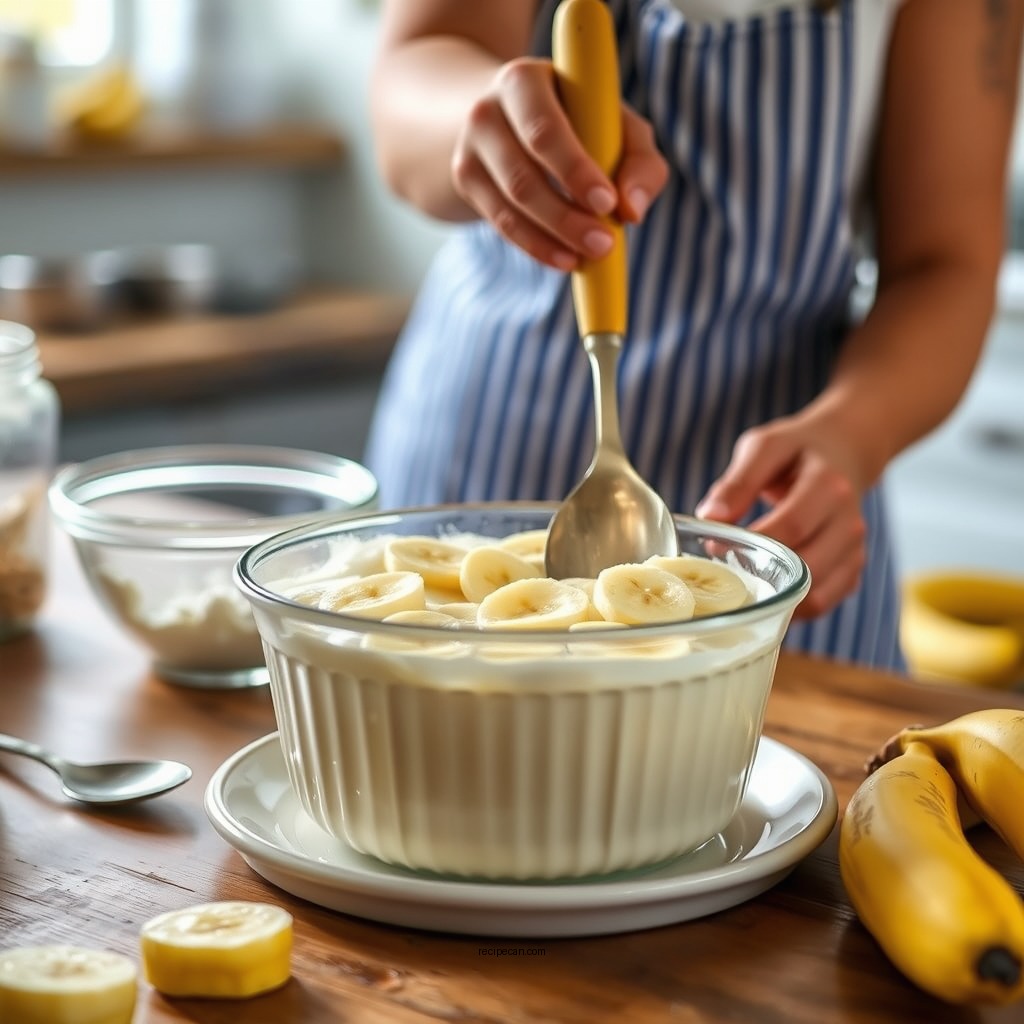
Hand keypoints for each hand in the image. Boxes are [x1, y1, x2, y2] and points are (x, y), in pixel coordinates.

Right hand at [450, 57, 668, 268]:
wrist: (508, 118)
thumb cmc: (578, 120)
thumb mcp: (615, 125)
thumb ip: (640, 161)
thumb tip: (631, 210)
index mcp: (524, 81)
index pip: (545, 131)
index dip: (575, 170)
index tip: (607, 203)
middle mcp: (487, 110)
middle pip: (523, 176)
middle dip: (566, 217)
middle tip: (604, 244)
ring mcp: (469, 149)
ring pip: (510, 206)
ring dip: (553, 238)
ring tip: (589, 256)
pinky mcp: (465, 181)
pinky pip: (501, 223)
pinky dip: (536, 246)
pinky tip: (564, 259)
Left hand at [695, 415, 868, 619]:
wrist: (843, 452)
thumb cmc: (796, 451)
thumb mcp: (765, 448)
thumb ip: (738, 481)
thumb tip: (710, 517)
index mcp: (829, 486)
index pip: (792, 527)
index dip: (752, 543)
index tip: (716, 546)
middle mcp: (849, 522)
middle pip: (806, 568)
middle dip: (760, 575)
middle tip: (723, 572)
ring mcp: (854, 550)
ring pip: (815, 596)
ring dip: (774, 598)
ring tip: (741, 584)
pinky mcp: (852, 570)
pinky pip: (822, 604)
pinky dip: (791, 606)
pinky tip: (765, 591)